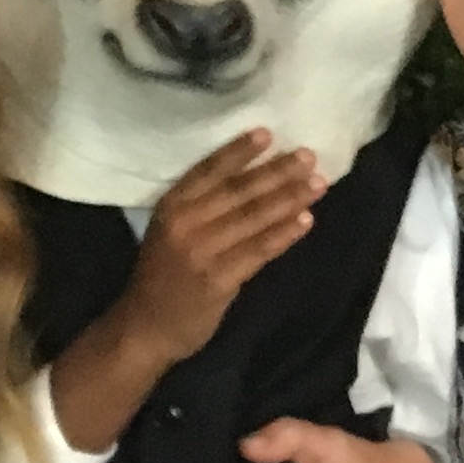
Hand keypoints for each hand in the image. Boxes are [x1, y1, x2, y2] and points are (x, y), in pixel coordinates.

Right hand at [116, 130, 321, 367]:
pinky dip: (284, 234)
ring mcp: (202, 252)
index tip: (268, 133)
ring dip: (290, 199)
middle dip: (278, 172)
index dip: (239, 152)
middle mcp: (185, 224)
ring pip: (254, 218)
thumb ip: (202, 209)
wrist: (145, 329)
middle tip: (309, 157)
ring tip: (318, 184)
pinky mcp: (219, 280)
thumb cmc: (162, 277)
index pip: (208, 171)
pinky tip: (305, 221)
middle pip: (239, 191)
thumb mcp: (169, 232)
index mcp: (171, 206)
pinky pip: (259, 251)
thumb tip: (254, 182)